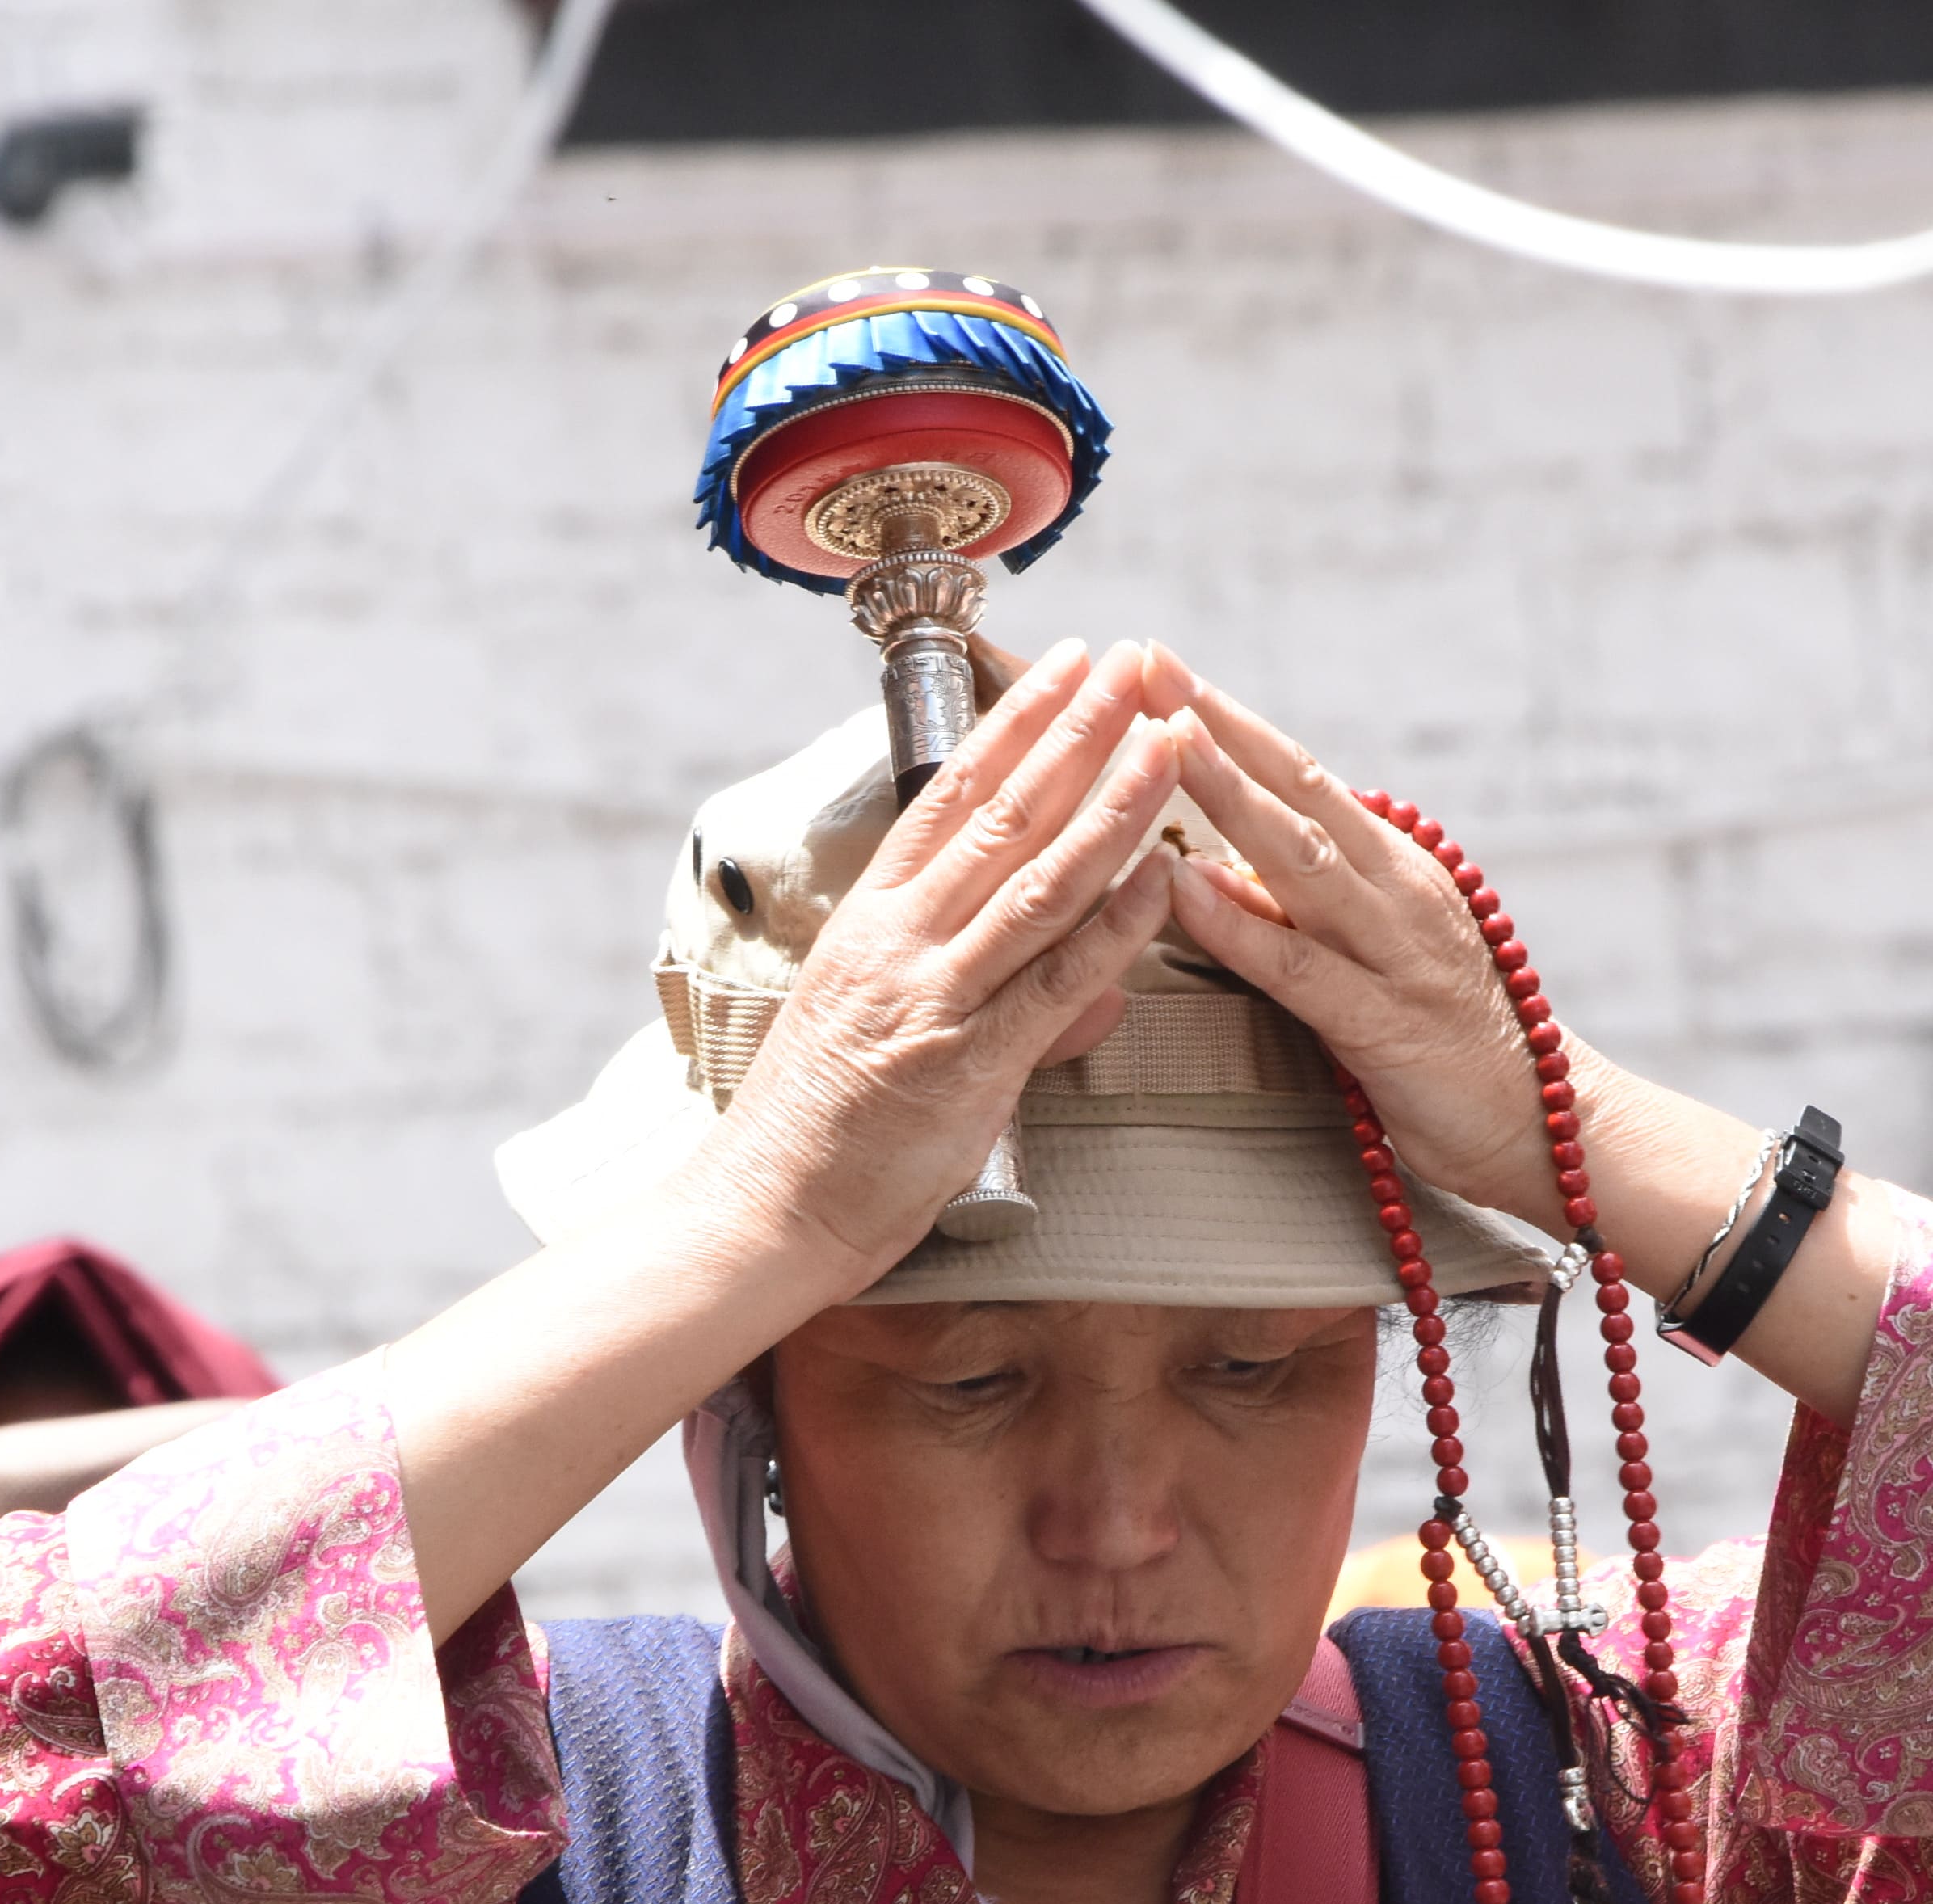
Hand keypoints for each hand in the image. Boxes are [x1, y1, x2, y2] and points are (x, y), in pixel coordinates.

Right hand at [687, 638, 1179, 1288]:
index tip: (1069, 663)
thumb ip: (998, 999)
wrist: (764, 1210)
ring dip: (1112, 806)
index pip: (951, 793)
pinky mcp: (966, 1065)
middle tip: (1138, 666)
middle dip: (1078, 732)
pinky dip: (1113, 928)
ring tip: (1168, 742)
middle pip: (1003, 814)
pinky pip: (1053, 983)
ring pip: (1037, 881)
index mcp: (873, 917)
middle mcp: (900, 941)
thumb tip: (1092, 990)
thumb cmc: (820, 1126)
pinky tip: (1162, 878)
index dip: (1018, 724)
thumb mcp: (889, 1032)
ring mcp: (932, 997)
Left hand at [1140, 650, 1574, 1234]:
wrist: (1547, 1127)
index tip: (1156, 659)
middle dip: (1216, 722)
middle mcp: (1395, 888)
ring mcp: (1394, 951)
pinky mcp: (1386, 1024)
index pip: (1299, 772)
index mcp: (1390, 863)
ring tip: (1160, 742)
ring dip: (1225, 795)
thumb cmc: (1443, 1039)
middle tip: (1144, 661)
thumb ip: (1310, 902)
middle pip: (1296, 788)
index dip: (1227, 714)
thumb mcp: (1374, 948)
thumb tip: (1224, 855)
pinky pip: (1299, 966)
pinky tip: (1182, 888)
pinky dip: (1238, 926)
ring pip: (1297, 857)